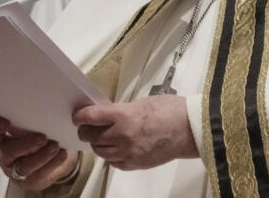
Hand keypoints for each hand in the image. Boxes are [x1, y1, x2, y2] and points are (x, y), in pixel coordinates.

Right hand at [0, 116, 78, 190]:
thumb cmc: (40, 133)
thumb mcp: (35, 122)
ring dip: (41, 156)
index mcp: (2, 136)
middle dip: (25, 144)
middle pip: (8, 152)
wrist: (53, 156)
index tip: (6, 121)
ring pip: (23, 166)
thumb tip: (49, 97)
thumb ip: (34, 112)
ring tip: (55, 146)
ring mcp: (16, 168)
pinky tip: (61, 154)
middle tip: (42, 137)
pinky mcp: (29, 180)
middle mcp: (5, 153)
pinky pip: (38, 175)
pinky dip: (52, 164)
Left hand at [73, 95, 196, 170]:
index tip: (78, 116)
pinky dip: (111, 155)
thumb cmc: (172, 111)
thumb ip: (122, 110)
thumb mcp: (142, 103)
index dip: (80, 116)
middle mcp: (122, 136)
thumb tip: (109, 115)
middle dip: (86, 130)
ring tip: (103, 137)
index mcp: (124, 116)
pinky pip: (113, 162)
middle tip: (88, 126)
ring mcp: (128, 152)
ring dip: (98, 144)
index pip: (91, 117)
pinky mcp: (135, 164)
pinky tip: (116, 148)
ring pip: (100, 151)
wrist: (190, 130)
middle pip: (91, 136)